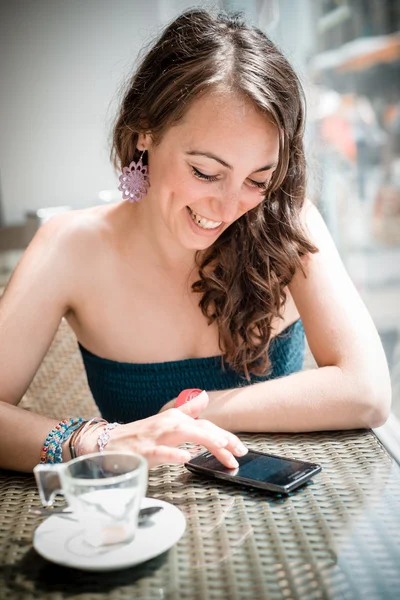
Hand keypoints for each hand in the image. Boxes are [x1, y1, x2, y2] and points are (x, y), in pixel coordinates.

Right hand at [90, 391, 247, 467]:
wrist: (107, 443)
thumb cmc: (140, 435)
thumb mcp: (166, 422)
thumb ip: (186, 411)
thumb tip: (203, 398)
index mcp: (175, 419)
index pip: (205, 425)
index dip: (225, 435)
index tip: (240, 448)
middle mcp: (168, 424)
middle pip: (200, 428)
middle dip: (222, 439)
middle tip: (240, 452)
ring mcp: (155, 437)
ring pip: (183, 434)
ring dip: (204, 439)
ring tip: (222, 446)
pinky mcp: (143, 451)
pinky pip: (160, 452)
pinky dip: (173, 454)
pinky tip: (186, 458)